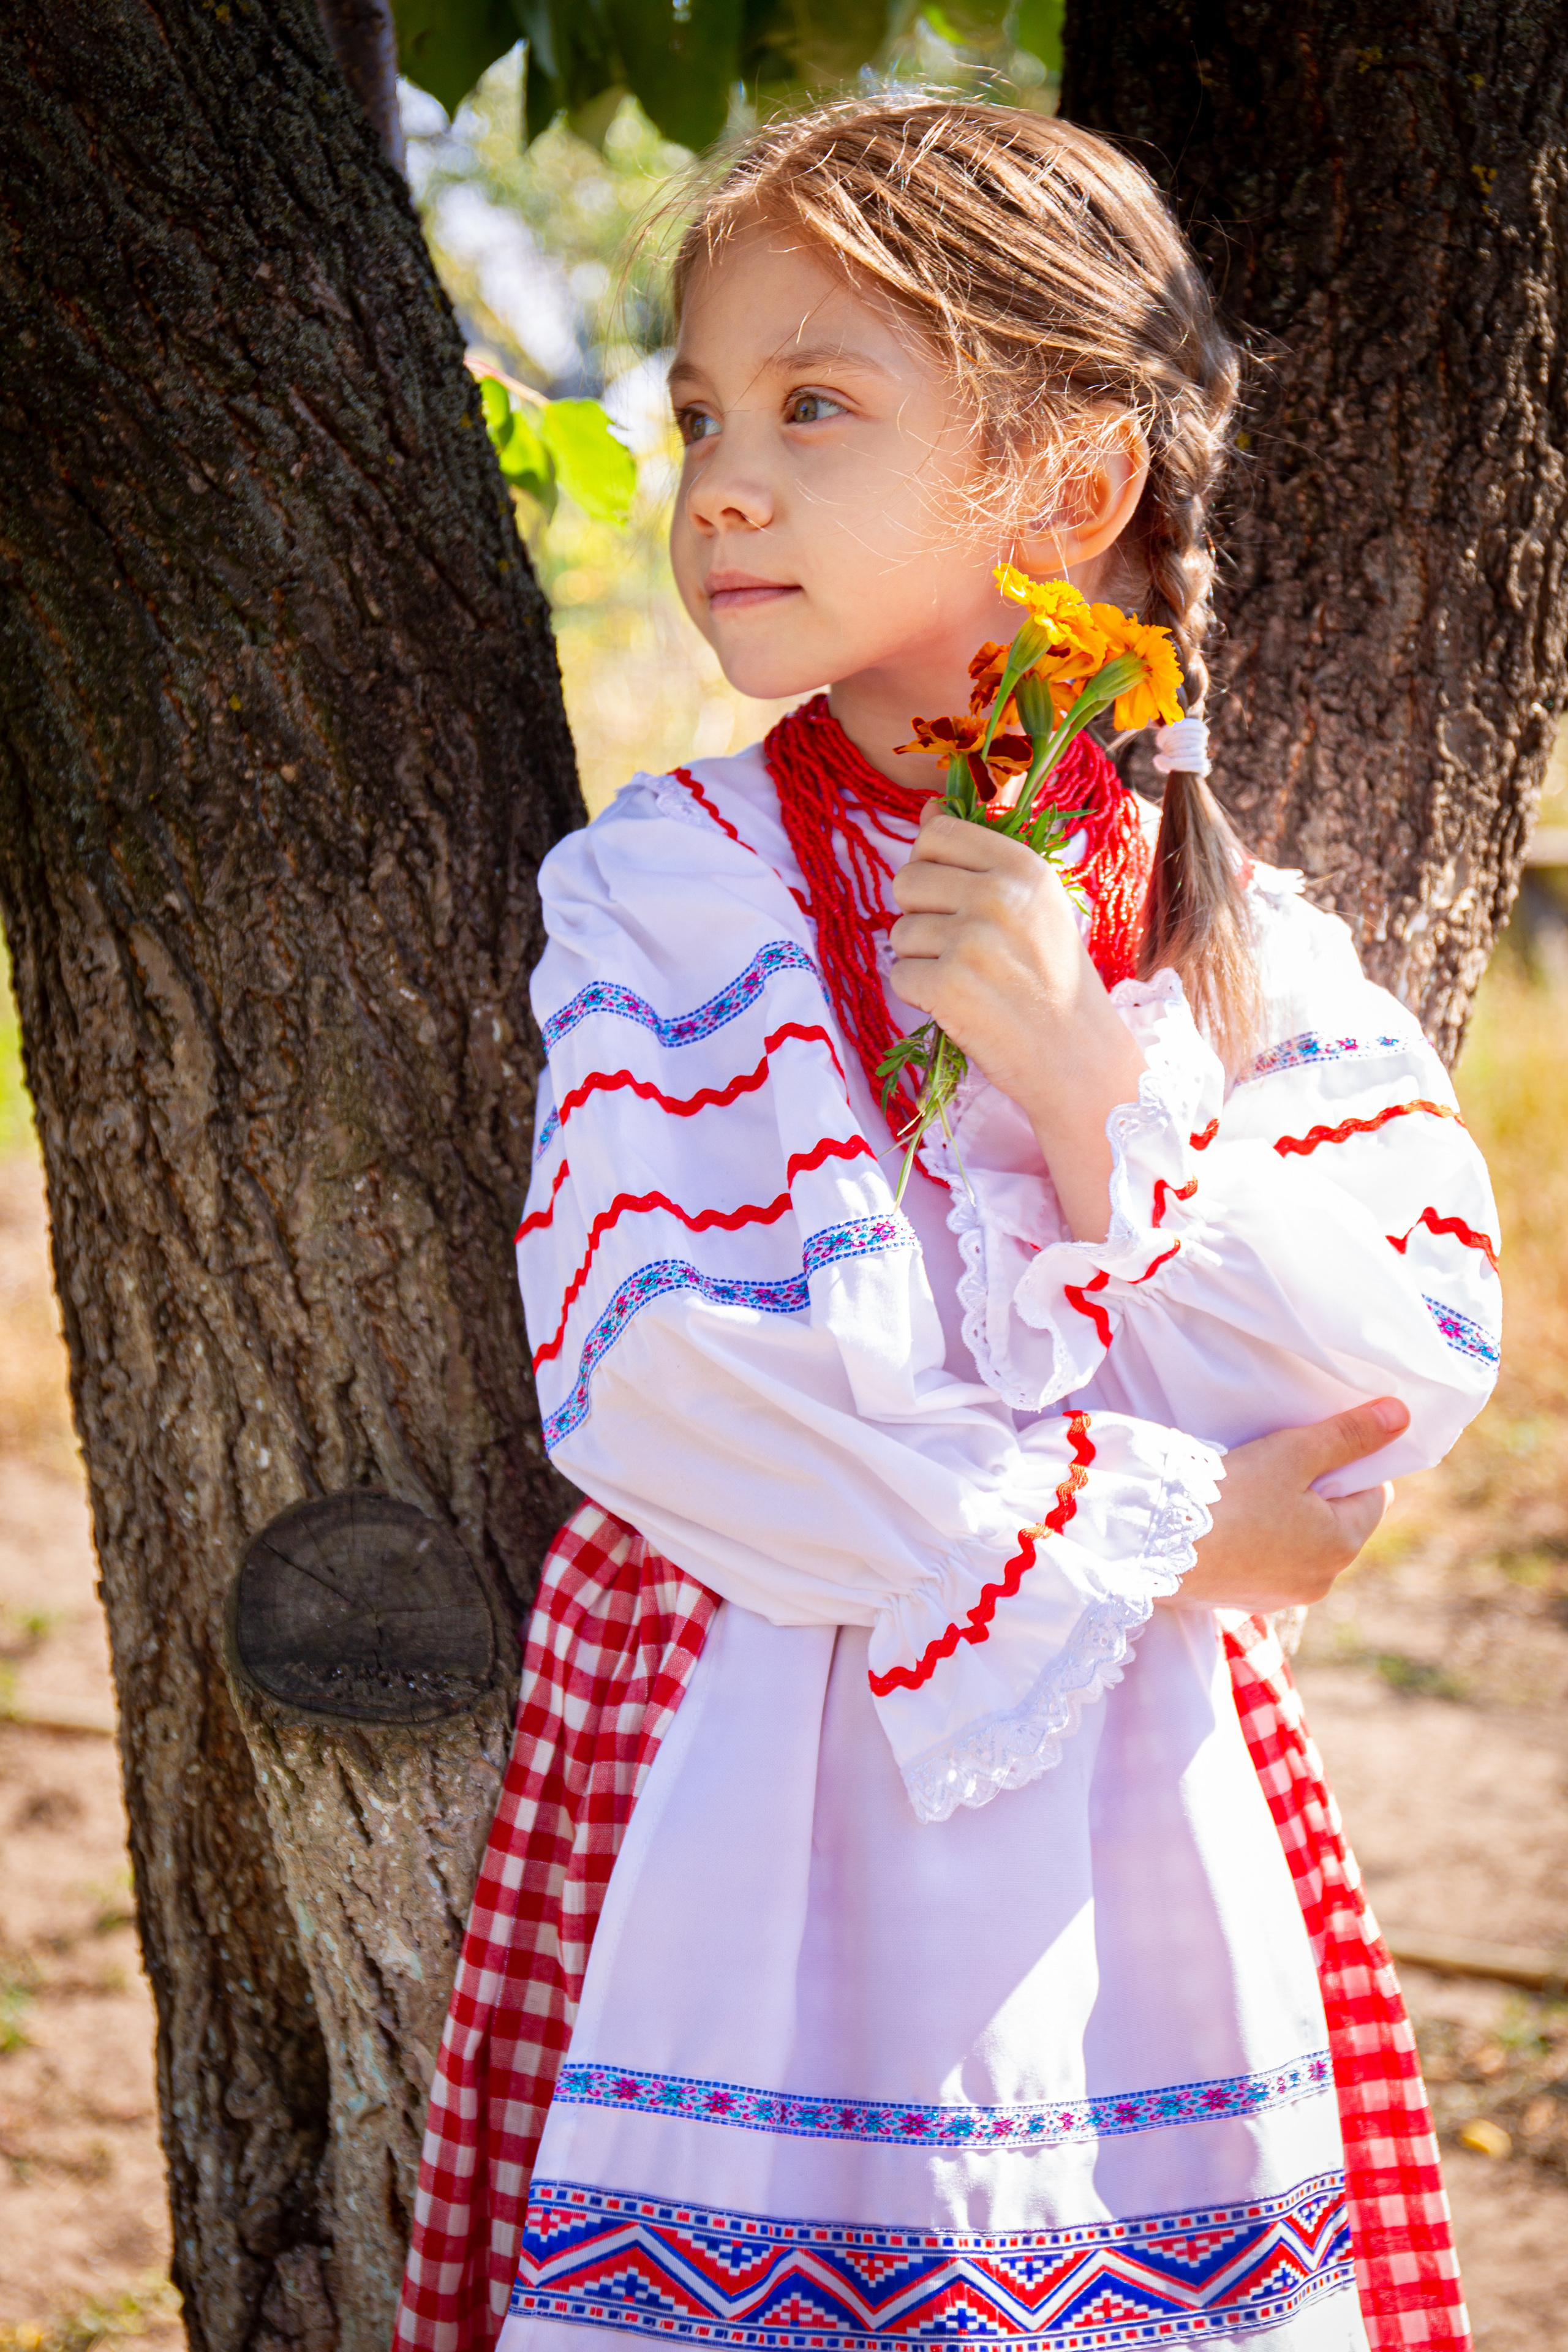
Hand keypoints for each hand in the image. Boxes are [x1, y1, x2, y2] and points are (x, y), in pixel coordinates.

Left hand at [888, 805, 1146, 1239]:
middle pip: (907, 879)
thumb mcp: (1035, 904)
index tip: (953, 897)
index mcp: (1022, 867)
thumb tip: (926, 810)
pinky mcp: (946, 986)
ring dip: (921, 959)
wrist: (1078, 1057)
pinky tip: (959, 1005)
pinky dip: (920, 996)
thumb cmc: (1053, 979)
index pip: (936, 834)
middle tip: (958, 946)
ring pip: (899, 932)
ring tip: (967, 979)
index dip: (932, 866)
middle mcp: (996, 895)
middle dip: (920, 913)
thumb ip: (981, 857)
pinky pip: (898, 975)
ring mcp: (970, 941)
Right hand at [1161, 1397, 1410, 1612]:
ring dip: (1286, 1516)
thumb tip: (1400, 1416)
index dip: (1350, 1463)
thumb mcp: (1293, 1452)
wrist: (1155, 1543)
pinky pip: (1268, 1562)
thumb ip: (1348, 1434)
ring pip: (1301, 1543)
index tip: (1315, 1445)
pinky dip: (1258, 1540)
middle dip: (1317, 1491)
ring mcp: (1281, 1595)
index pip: (1374, 1494)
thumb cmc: (1231, 1494)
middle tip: (1277, 1463)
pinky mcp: (1245, 1599)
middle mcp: (1320, 1580)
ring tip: (1248, 1490)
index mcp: (1342, 1545)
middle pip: (1337, 1520)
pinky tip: (1229, 1520)